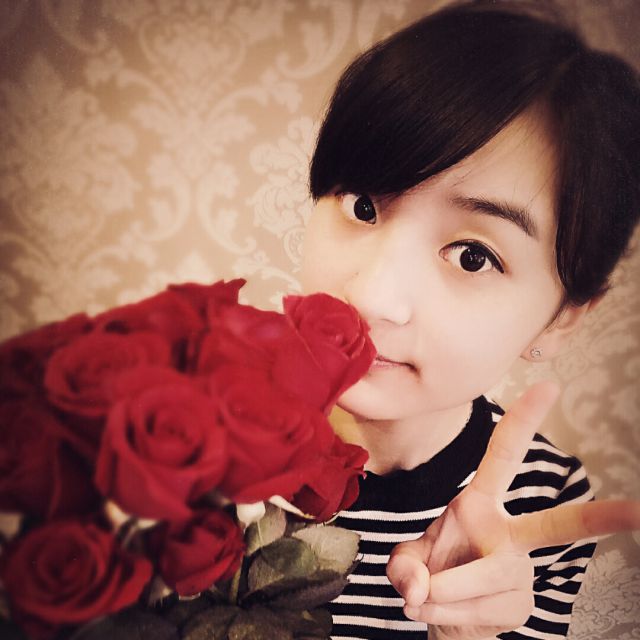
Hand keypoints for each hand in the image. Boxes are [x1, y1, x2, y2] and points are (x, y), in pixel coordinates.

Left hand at [386, 381, 639, 639]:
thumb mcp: (407, 561)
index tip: (549, 386)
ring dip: (446, 591)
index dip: (523, 421)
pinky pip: (480, 608)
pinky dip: (447, 615)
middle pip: (556, 526)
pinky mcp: (520, 603)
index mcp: (481, 504)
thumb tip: (421, 589)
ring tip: (423, 599)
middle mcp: (508, 533)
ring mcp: (519, 569)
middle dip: (600, 518)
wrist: (443, 616)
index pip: (503, 456)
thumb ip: (403, 567)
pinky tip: (441, 613)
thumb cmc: (430, 572)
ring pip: (489, 576)